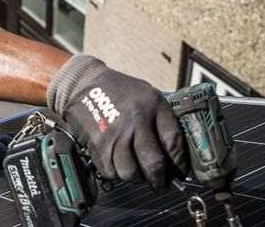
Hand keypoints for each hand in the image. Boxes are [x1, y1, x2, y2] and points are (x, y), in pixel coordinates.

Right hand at [47, 57, 187, 188]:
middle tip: (160, 184)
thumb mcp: (149, 95)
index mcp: (153, 105)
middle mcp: (136, 120)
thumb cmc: (122, 92)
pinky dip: (115, 173)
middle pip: (153, 163)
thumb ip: (163, 120)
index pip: (174, 143)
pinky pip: (110, 170)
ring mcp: (115, 132)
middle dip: (159, 180)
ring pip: (130, 172)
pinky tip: (118, 164)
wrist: (85, 82)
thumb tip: (175, 155)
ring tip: (137, 174)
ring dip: (136, 178)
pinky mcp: (97, 142)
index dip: (178, 163)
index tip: (178, 172)